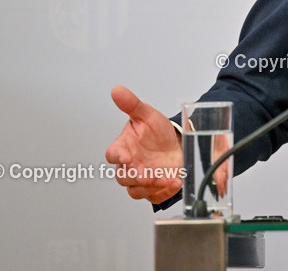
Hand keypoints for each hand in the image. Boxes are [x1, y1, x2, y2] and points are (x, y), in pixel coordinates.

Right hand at [104, 85, 183, 203]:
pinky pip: (153, 197)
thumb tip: (117, 90)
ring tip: (169, 179)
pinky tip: (175, 183)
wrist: (175, 144)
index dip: (118, 157)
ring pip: (136, 191)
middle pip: (123, 178)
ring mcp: (140, 179)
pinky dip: (164, 193)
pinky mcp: (153, 189)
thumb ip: (132, 104)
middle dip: (137, 177)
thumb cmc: (156, 131)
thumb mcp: (147, 114)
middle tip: (151, 174)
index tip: (127, 157)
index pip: (112, 155)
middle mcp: (129, 166)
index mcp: (123, 148)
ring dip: (151, 187)